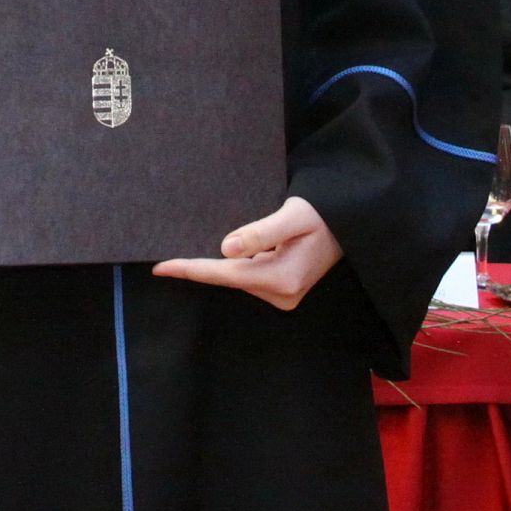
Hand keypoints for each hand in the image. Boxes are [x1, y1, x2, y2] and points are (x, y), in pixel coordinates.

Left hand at [151, 196, 341, 310]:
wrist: (348, 225)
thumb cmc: (323, 215)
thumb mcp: (293, 215)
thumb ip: (261, 232)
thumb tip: (226, 248)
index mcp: (282, 278)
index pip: (226, 274)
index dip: (192, 269)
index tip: (161, 267)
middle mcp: (282, 293)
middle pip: (230, 278)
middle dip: (201, 266)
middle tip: (169, 257)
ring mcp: (283, 295)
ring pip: (238, 278)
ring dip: (220, 265)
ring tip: (199, 250)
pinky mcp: (283, 290)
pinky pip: (248, 277)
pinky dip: (234, 266)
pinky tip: (226, 253)